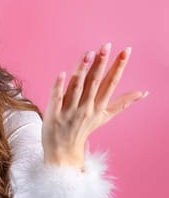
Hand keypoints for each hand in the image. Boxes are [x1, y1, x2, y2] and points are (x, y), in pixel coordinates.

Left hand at [42, 43, 147, 168]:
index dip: (118, 67)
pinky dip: (59, 86)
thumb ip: (122, 103)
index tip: (126, 51)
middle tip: (106, 46)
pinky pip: (57, 97)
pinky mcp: (54, 114)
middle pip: (95, 82)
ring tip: (88, 53)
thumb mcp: (105, 117)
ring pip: (77, 87)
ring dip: (82, 70)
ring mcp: (70, 111)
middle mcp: (86, 107)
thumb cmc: (84, 129)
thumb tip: (144, 93)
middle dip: (101, 64)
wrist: (64, 151)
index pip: (110, 83)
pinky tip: (62, 73)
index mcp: (99, 106)